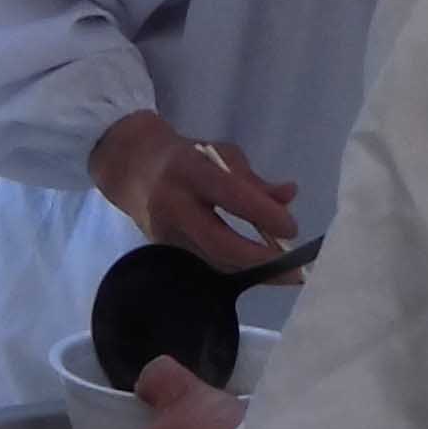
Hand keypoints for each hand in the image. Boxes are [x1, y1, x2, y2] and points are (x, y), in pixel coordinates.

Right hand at [89, 111, 300, 269]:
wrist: (132, 167)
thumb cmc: (185, 156)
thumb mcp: (220, 154)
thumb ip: (253, 180)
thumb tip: (289, 197)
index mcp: (190, 171)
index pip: (231, 196)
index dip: (264, 214)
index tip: (292, 228)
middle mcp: (175, 204)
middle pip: (220, 243)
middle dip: (261, 260)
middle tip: (295, 268)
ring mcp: (167, 232)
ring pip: (215, 261)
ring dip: (254, 271)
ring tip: (288, 275)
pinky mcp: (165, 249)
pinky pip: (207, 263)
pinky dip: (237, 269)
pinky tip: (261, 271)